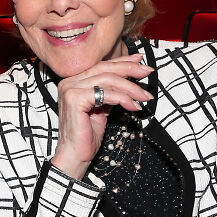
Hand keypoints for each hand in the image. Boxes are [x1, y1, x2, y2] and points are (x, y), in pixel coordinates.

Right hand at [49, 54, 153, 179]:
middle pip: (105, 69)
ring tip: (145, 96)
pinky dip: (122, 98)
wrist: (75, 156)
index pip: (101, 65)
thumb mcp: (102, 108)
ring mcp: (70, 89)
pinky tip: (134, 106)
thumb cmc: (87, 135)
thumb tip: (129, 79)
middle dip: (130, 69)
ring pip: (108, 80)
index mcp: (74, 81)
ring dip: (130, 88)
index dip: (122, 61)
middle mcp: (69, 82)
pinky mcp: (74, 99)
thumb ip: (110, 92)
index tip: (140, 60)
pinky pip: (105, 93)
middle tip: (148, 73)